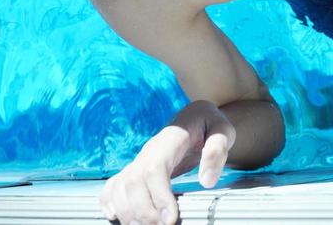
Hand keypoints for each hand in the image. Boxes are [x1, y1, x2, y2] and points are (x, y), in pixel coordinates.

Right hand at [98, 101, 235, 224]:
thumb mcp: (223, 130)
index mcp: (171, 138)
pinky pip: (113, 185)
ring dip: (128, 212)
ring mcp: (139, 159)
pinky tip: (117, 218)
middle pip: (134, 181)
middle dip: (144, 210)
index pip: (155, 168)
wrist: (196, 117)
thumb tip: (207, 180)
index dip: (159, 196)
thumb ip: (216, 151)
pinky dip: (109, 202)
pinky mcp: (135, 169)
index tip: (170, 218)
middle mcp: (149, 150)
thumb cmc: (210, 125)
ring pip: (121, 186)